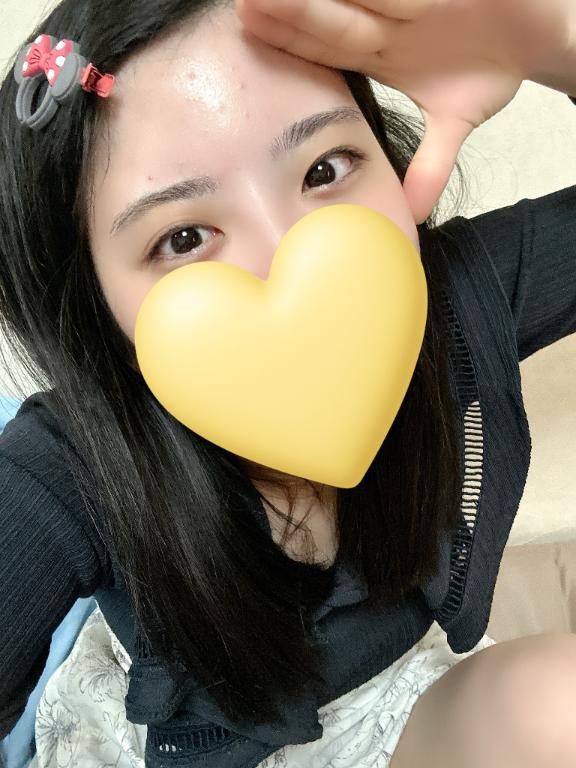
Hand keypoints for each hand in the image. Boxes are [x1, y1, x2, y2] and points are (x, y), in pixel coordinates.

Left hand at [235, 0, 572, 223]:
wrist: (538, 36)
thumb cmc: (491, 66)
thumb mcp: (456, 123)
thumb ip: (430, 165)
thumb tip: (413, 215)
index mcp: (381, 52)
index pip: (328, 47)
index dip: (293, 42)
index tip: (252, 38)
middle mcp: (387, 19)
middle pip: (334, 14)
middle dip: (293, 12)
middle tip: (246, 7)